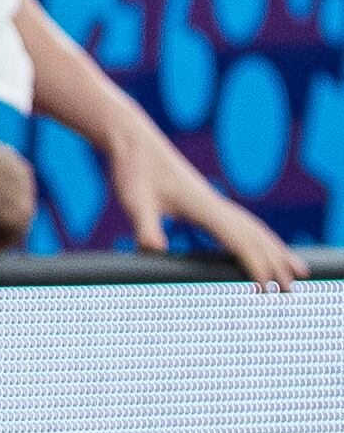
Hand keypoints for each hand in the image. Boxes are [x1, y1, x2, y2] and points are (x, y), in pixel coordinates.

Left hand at [100, 109, 301, 286]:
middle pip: (256, 238)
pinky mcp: (207, 201)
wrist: (135, 142)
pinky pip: (243, 223)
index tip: (267, 289)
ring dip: (277, 250)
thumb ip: (146, 227)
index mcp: (205, 208)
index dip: (255, 266)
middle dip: (276, 263)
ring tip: (298, 270)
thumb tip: (154, 250)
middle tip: (292, 290)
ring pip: (255, 229)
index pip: (239, 242)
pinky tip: (262, 246)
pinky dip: (261, 237)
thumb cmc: (135, 170)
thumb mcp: (134, 202)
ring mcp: (214, 202)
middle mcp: (216, 205)